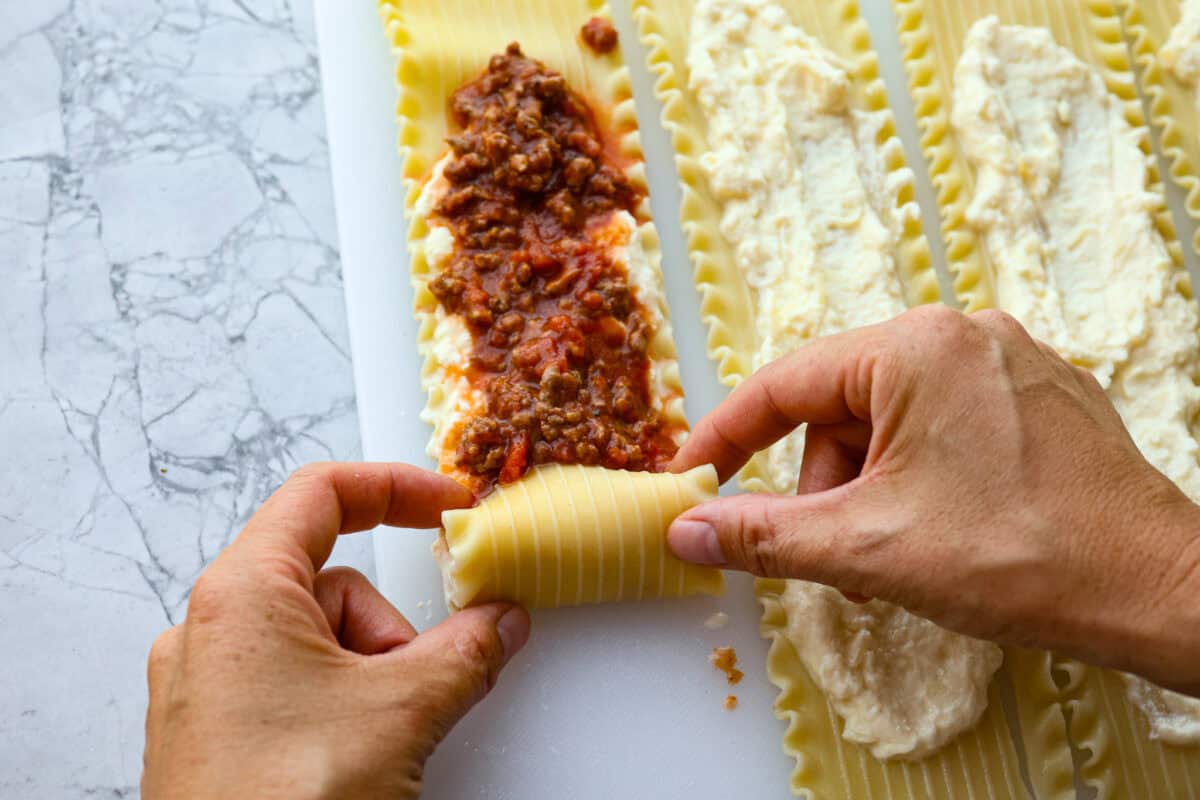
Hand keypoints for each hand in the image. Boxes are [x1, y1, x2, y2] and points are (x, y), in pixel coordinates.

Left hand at [142, 463, 530, 799]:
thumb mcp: (401, 712)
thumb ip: (465, 652)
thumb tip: (499, 622)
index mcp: (241, 593)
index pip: (322, 495)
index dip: (395, 488)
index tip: (448, 503)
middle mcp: (209, 630)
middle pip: (332, 584)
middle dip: (390, 629)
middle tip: (416, 683)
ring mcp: (205, 687)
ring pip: (317, 642)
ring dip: (368, 677)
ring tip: (378, 738)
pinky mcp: (213, 736)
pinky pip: (291, 687)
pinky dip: (337, 704)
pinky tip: (354, 753)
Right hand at [668, 306, 1199, 695]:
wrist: (1160, 592)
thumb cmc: (1021, 556)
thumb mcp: (866, 547)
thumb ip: (762, 534)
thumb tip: (686, 532)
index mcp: (913, 348)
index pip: (783, 385)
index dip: (725, 438)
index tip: (688, 478)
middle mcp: (962, 335)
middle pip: (840, 409)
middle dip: (821, 488)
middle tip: (827, 556)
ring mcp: (1010, 362)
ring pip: (892, 423)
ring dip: (870, 493)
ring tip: (888, 562)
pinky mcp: (1040, 398)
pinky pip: (945, 427)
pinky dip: (918, 480)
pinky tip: (937, 535)